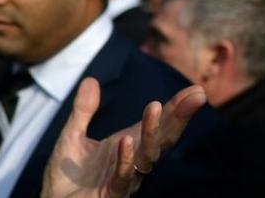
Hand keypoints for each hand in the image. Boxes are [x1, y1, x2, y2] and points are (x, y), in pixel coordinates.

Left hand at [41, 77, 205, 197]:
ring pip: (146, 155)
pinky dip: (125, 158)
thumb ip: (84, 109)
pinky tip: (127, 140)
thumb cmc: (66, 176)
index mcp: (128, 144)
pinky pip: (122, 177)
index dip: (176, 108)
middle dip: (178, 117)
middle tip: (197, 95)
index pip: (158, 124)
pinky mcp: (111, 193)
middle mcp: (132, 161)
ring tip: (156, 106)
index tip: (196, 90)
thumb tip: (91, 79)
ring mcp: (124, 178)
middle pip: (162, 138)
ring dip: (152, 131)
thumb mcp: (73, 134)